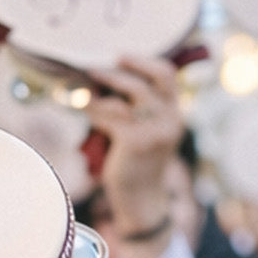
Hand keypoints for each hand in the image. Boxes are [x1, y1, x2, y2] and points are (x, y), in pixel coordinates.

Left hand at [84, 56, 183, 225]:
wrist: (141, 200)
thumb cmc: (137, 164)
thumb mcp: (147, 133)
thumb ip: (138, 109)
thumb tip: (104, 78)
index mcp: (174, 115)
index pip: (167, 75)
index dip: (145, 61)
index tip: (122, 57)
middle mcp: (169, 120)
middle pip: (152, 79)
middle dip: (125, 67)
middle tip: (98, 67)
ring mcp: (154, 131)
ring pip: (127, 96)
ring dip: (102, 88)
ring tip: (85, 88)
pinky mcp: (135, 143)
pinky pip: (110, 116)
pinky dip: (94, 109)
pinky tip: (83, 108)